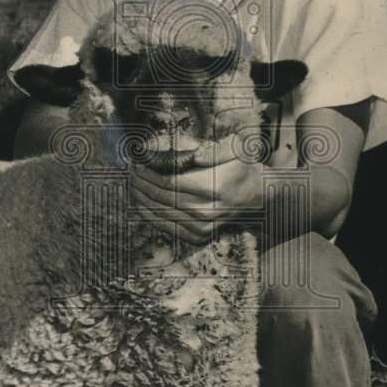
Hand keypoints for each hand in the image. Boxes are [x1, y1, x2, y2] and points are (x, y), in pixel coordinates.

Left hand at [130, 157, 264, 245]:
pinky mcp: (199, 237)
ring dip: (141, 199)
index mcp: (213, 188)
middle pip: (162, 198)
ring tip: (131, 184)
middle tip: (130, 171)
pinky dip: (150, 215)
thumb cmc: (242, 169)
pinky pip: (166, 227)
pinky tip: (140, 202)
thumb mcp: (237, 149)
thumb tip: (195, 155)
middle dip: (141, 184)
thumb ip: (216, 149)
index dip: (149, 174)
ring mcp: (202, 228)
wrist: (257, 197)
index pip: (171, 182)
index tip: (137, 163)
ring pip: (161, 214)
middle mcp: (206, 211)